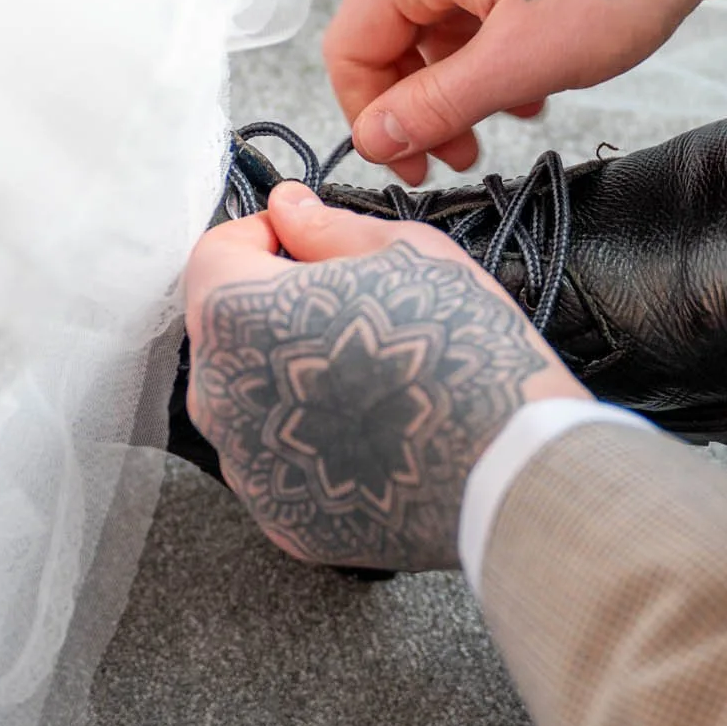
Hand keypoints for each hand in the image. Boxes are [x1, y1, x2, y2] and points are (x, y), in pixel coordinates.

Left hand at [183, 184, 589, 571]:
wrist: (511, 468)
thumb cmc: (462, 356)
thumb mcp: (404, 254)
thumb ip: (326, 229)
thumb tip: (290, 209)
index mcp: (237, 313)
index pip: (216, 253)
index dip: (262, 237)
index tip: (300, 243)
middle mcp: (220, 394)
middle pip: (230, 333)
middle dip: (278, 313)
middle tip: (354, 313)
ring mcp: (247, 465)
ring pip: (252, 402)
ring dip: (293, 381)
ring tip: (372, 382)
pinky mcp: (280, 516)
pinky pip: (282, 465)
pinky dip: (315, 446)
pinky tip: (372, 434)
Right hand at [324, 0, 726, 183]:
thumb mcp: (521, 62)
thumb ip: (438, 104)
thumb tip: (375, 139)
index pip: (350, 46)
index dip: (371, 117)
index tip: (410, 167)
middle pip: (389, 37)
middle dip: (421, 105)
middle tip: (460, 158)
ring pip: (435, 29)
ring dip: (460, 86)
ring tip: (507, 123)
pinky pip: (473, 11)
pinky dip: (491, 56)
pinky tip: (532, 88)